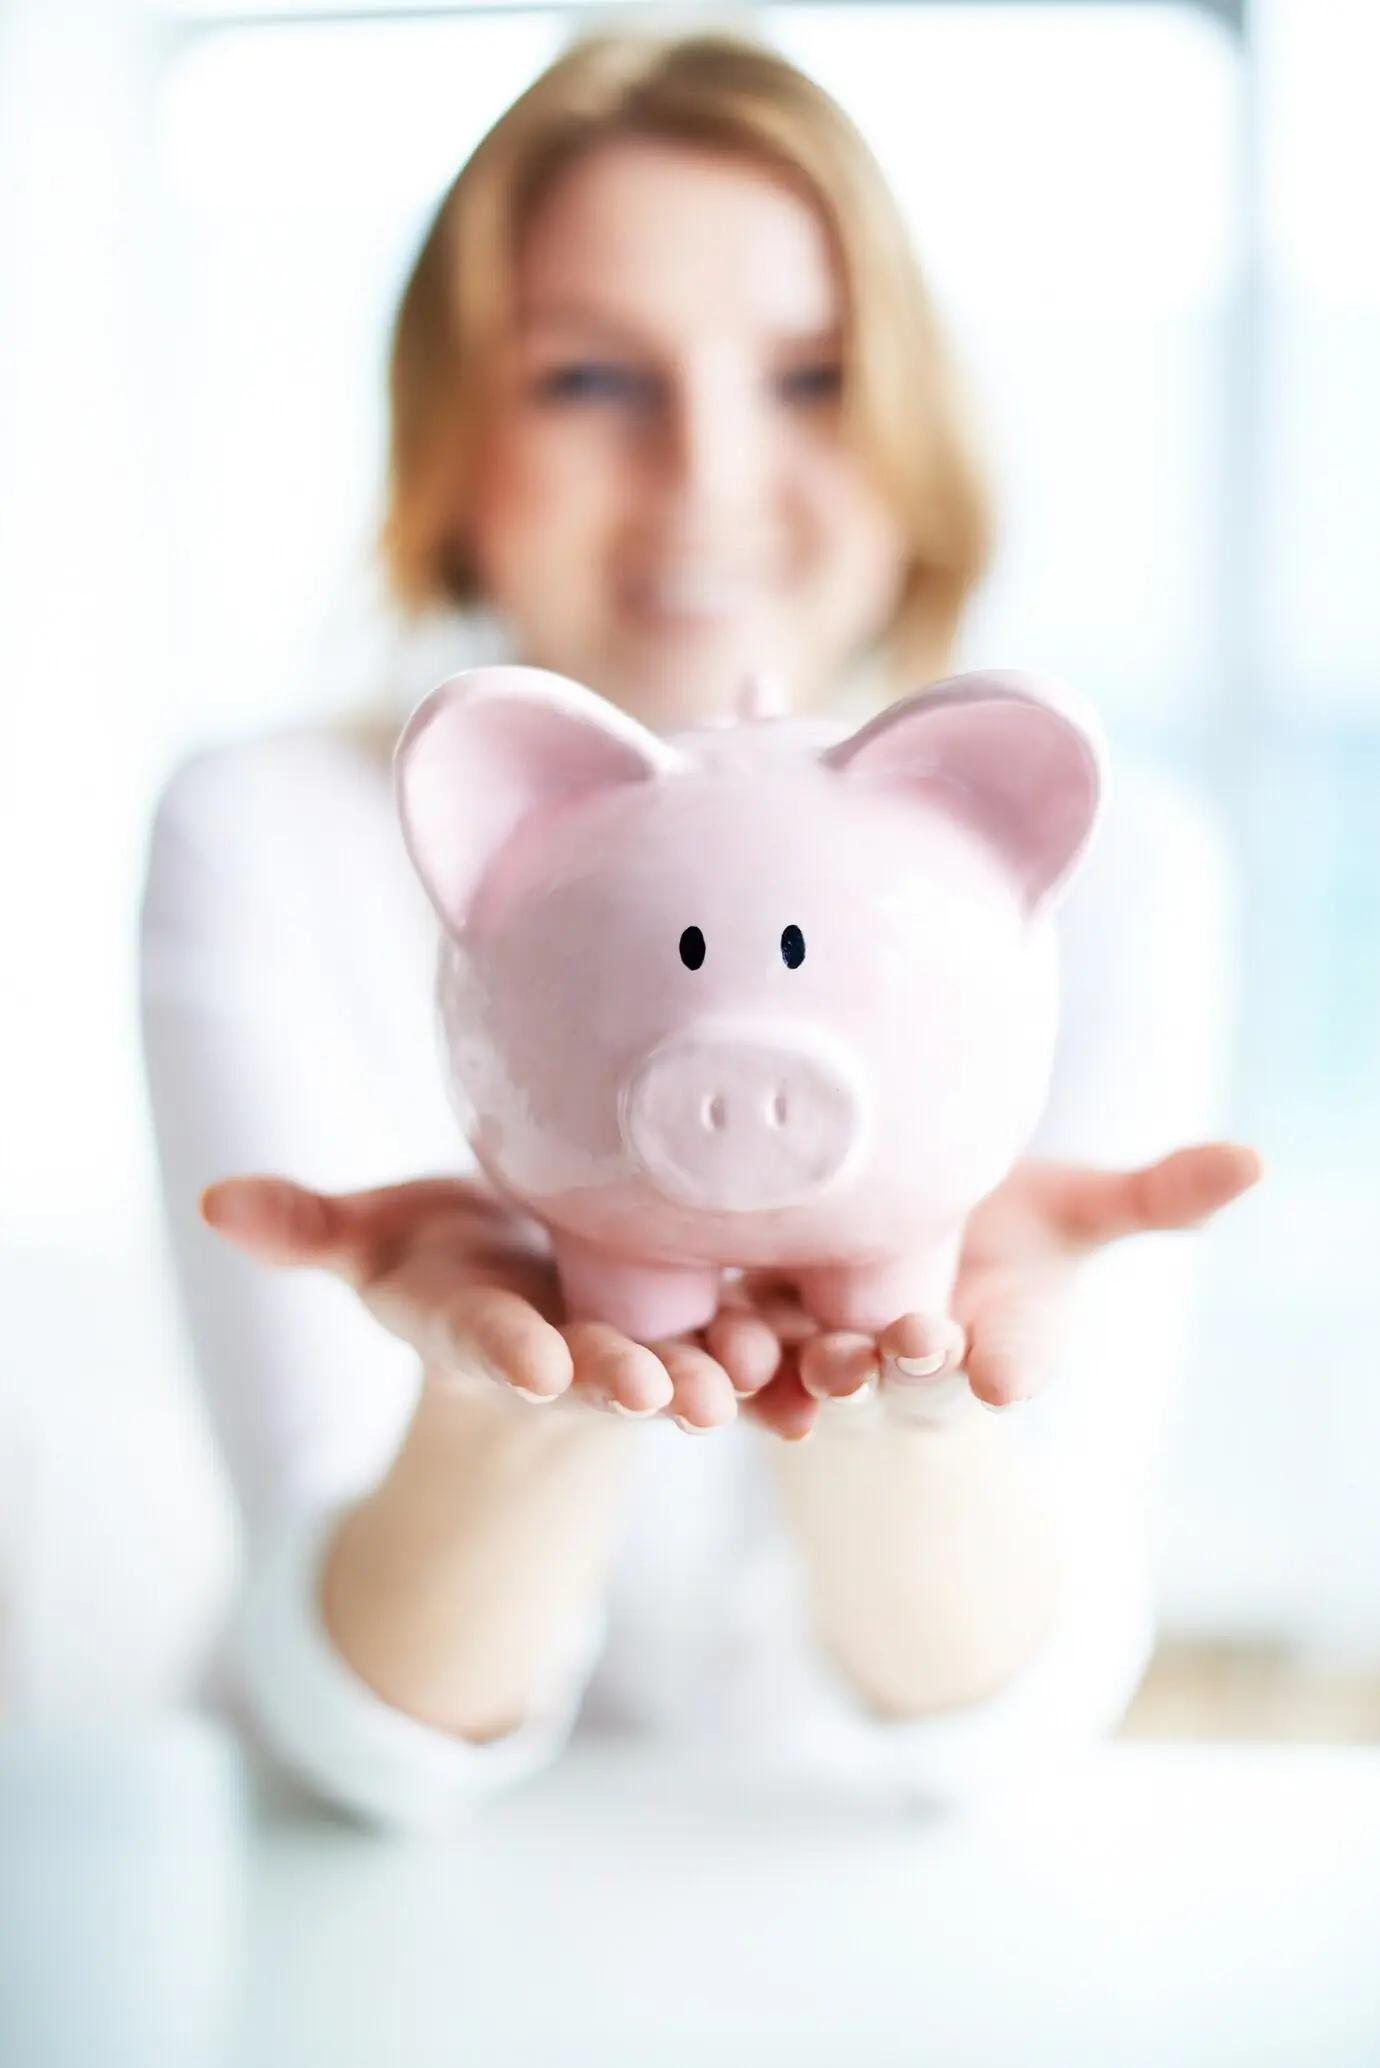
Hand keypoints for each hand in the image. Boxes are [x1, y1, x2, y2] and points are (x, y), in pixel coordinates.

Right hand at [197, 1173, 782, 1432]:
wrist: (529, 1281)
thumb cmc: (444, 1251)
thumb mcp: (375, 1240)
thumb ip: (307, 1229)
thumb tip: (213, 1203)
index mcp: (481, 1322)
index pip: (488, 1338)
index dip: (506, 1350)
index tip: (527, 1362)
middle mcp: (564, 1345)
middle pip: (594, 1365)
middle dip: (623, 1380)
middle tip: (662, 1396)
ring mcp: (638, 1344)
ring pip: (683, 1367)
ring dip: (718, 1382)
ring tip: (755, 1390)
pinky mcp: (702, 1331)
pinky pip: (750, 1354)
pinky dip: (782, 1370)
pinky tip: (825, 1379)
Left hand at [713, 1141, 1266, 1436]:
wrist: (893, 1226)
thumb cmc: (1007, 1227)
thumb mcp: (1079, 1214)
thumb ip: (1154, 1198)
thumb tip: (1257, 1161)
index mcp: (992, 1339)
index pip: (1011, 1355)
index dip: (1010, 1361)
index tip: (1004, 1369)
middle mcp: (904, 1355)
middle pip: (900, 1368)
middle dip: (900, 1363)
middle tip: (902, 1350)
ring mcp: (823, 1343)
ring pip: (808, 1366)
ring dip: (801, 1368)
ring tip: (796, 1353)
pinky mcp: (750, 1318)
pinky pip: (731, 1344)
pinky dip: (721, 1351)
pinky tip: (704, 1342)